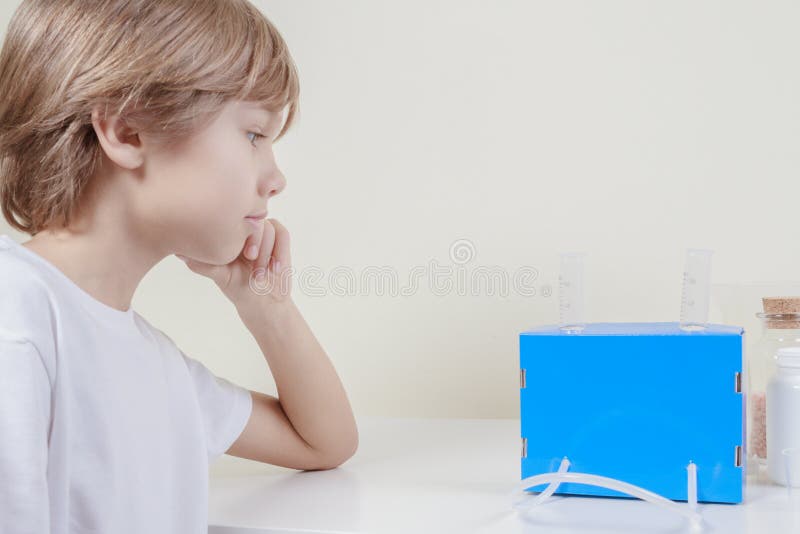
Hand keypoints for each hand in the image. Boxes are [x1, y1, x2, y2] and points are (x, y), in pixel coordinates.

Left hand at [176, 218, 291, 306]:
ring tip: (263, 273)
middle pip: (254, 221)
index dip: (242, 236)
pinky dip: (280, 252)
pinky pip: (282, 234)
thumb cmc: (239, 288)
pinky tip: (276, 269)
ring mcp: (263, 232)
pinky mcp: (279, 238)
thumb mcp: (220, 277)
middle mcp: (244, 229)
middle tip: (254, 264)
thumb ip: (203, 265)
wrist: (264, 301)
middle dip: (258, 245)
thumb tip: (179, 253)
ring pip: (270, 228)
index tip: (246, 257)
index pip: (234, 220)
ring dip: (269, 253)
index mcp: (227, 234)